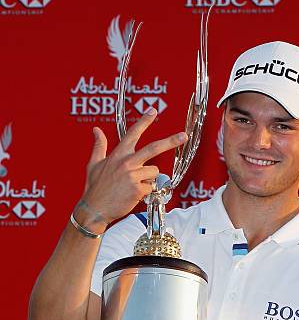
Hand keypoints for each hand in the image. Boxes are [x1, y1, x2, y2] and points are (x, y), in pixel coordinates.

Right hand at [78, 109, 186, 227]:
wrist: (94, 209)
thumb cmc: (95, 188)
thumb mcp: (94, 164)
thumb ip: (99, 146)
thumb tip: (96, 130)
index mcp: (118, 155)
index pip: (132, 134)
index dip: (143, 121)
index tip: (153, 111)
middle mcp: (126, 162)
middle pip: (153, 148)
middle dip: (170, 141)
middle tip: (183, 136)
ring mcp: (133, 176)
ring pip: (154, 172)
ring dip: (148, 179)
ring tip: (133, 186)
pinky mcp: (138, 189)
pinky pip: (150, 187)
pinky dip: (145, 192)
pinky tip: (132, 195)